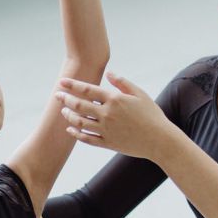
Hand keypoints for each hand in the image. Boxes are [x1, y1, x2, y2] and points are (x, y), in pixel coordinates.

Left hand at [56, 73, 174, 160]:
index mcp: (115, 100)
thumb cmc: (152, 115)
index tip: (62, 82)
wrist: (159, 140)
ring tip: (63, 111)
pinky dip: (76, 134)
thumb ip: (122, 83)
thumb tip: (108, 73)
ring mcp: (106, 130)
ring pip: (80, 122)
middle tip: (57, 95)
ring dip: (69, 116)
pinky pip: (87, 138)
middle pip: (79, 105)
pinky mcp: (108, 143)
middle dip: (65, 99)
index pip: (87, 90)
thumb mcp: (140, 94)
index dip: (72, 85)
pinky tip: (70, 129)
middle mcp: (107, 114)